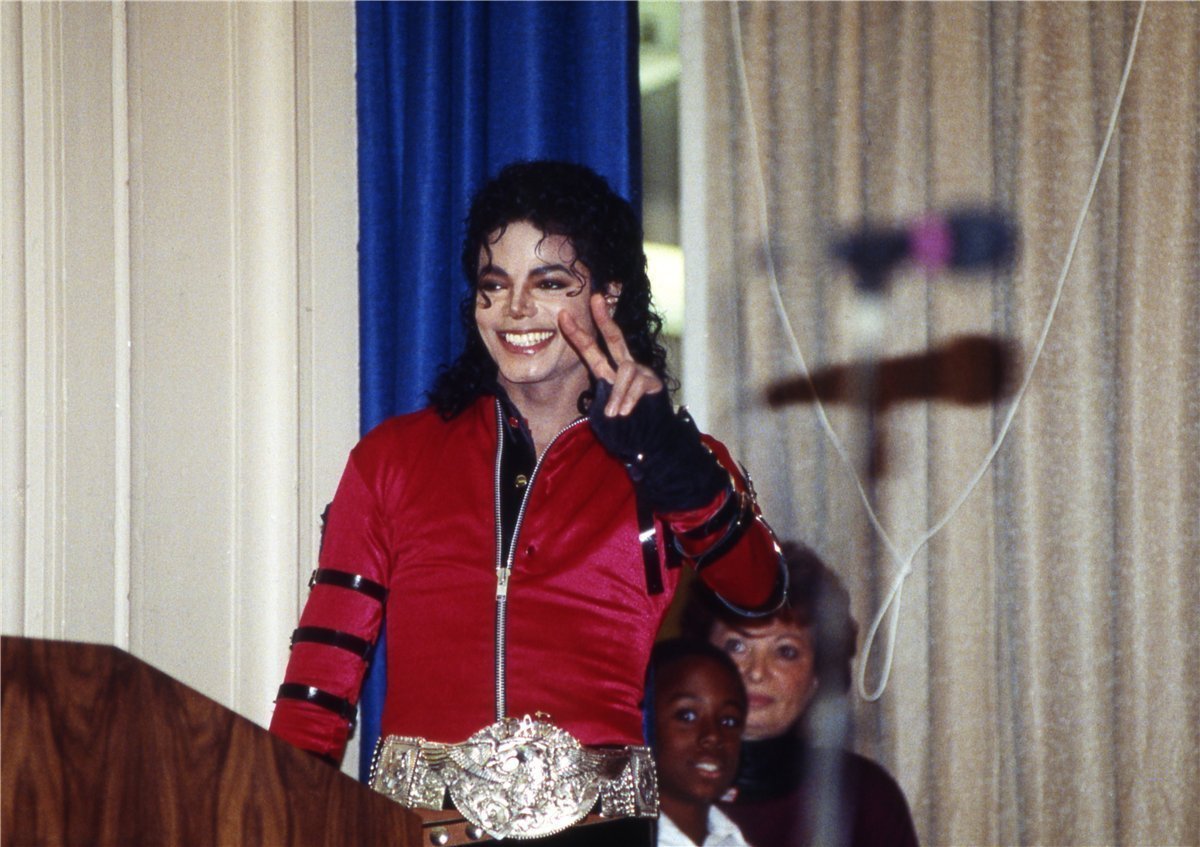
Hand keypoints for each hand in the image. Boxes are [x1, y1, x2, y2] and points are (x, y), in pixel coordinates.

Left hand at [558, 293, 663, 415]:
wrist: (651, 437)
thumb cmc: (627, 424)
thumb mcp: (607, 413)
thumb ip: (606, 403)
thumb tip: (608, 409)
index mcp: (609, 372)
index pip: (591, 350)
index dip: (577, 334)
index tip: (563, 315)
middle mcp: (625, 366)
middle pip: (615, 337)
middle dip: (604, 318)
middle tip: (596, 299)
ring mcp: (641, 372)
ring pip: (625, 370)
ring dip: (618, 393)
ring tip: (614, 414)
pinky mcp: (653, 382)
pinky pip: (637, 385)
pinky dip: (629, 400)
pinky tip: (625, 412)